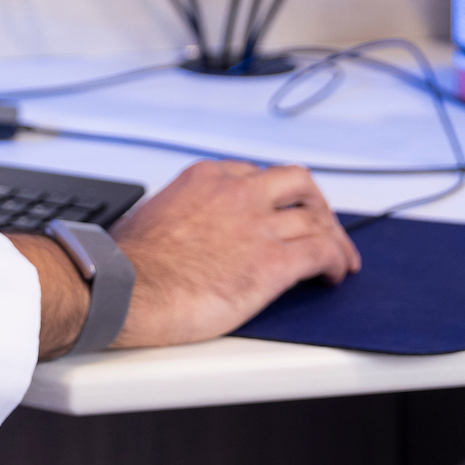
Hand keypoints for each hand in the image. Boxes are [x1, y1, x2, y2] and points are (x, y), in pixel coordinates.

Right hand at [107, 160, 359, 348]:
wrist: (124, 290)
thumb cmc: (128, 265)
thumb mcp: (152, 215)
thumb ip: (180, 212)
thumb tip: (179, 227)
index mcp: (207, 179)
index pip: (258, 174)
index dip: (277, 195)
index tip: (281, 210)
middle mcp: (238, 194)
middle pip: (297, 183)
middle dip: (315, 203)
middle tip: (321, 224)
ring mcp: (258, 226)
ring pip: (317, 219)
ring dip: (334, 238)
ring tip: (340, 258)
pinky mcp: (272, 263)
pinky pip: (321, 252)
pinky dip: (336, 260)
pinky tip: (335, 273)